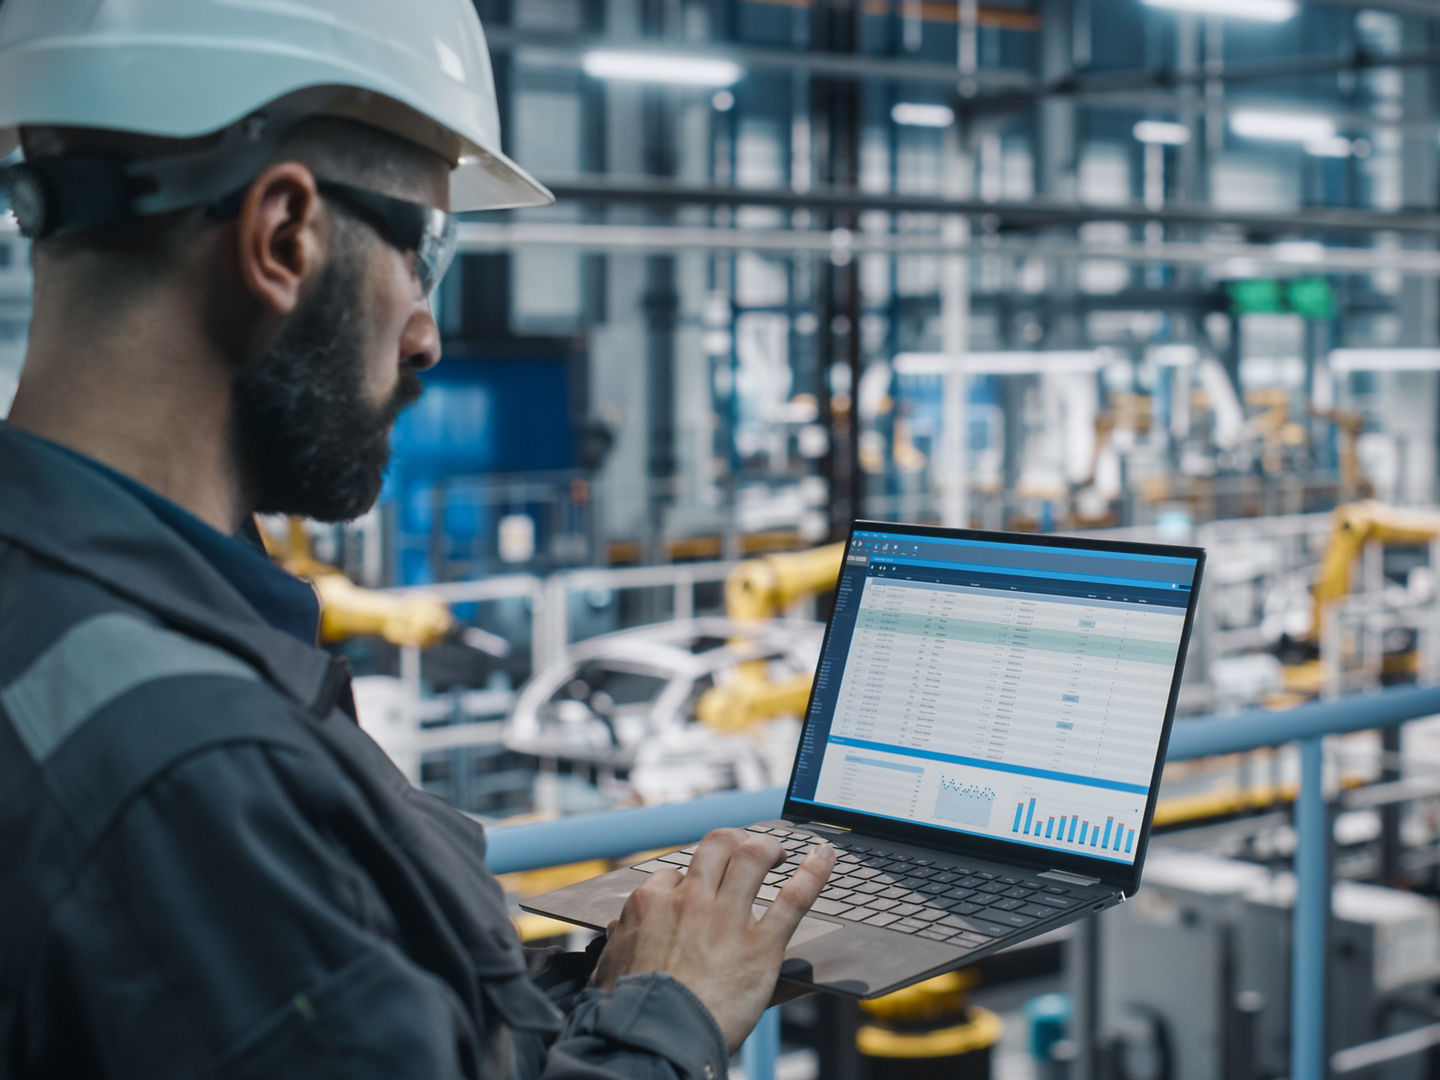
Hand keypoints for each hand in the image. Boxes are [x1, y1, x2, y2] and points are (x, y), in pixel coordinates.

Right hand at [589, 829, 836, 1052]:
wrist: (653, 1039)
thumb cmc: (628, 1011)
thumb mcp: (609, 968)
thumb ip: (619, 943)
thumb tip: (618, 931)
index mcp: (651, 904)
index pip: (673, 873)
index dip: (688, 878)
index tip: (697, 887)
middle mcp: (691, 900)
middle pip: (717, 847)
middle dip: (733, 842)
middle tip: (744, 850)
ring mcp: (727, 918)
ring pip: (753, 858)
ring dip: (769, 848)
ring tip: (778, 852)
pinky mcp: (761, 945)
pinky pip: (793, 898)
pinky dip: (814, 873)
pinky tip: (825, 857)